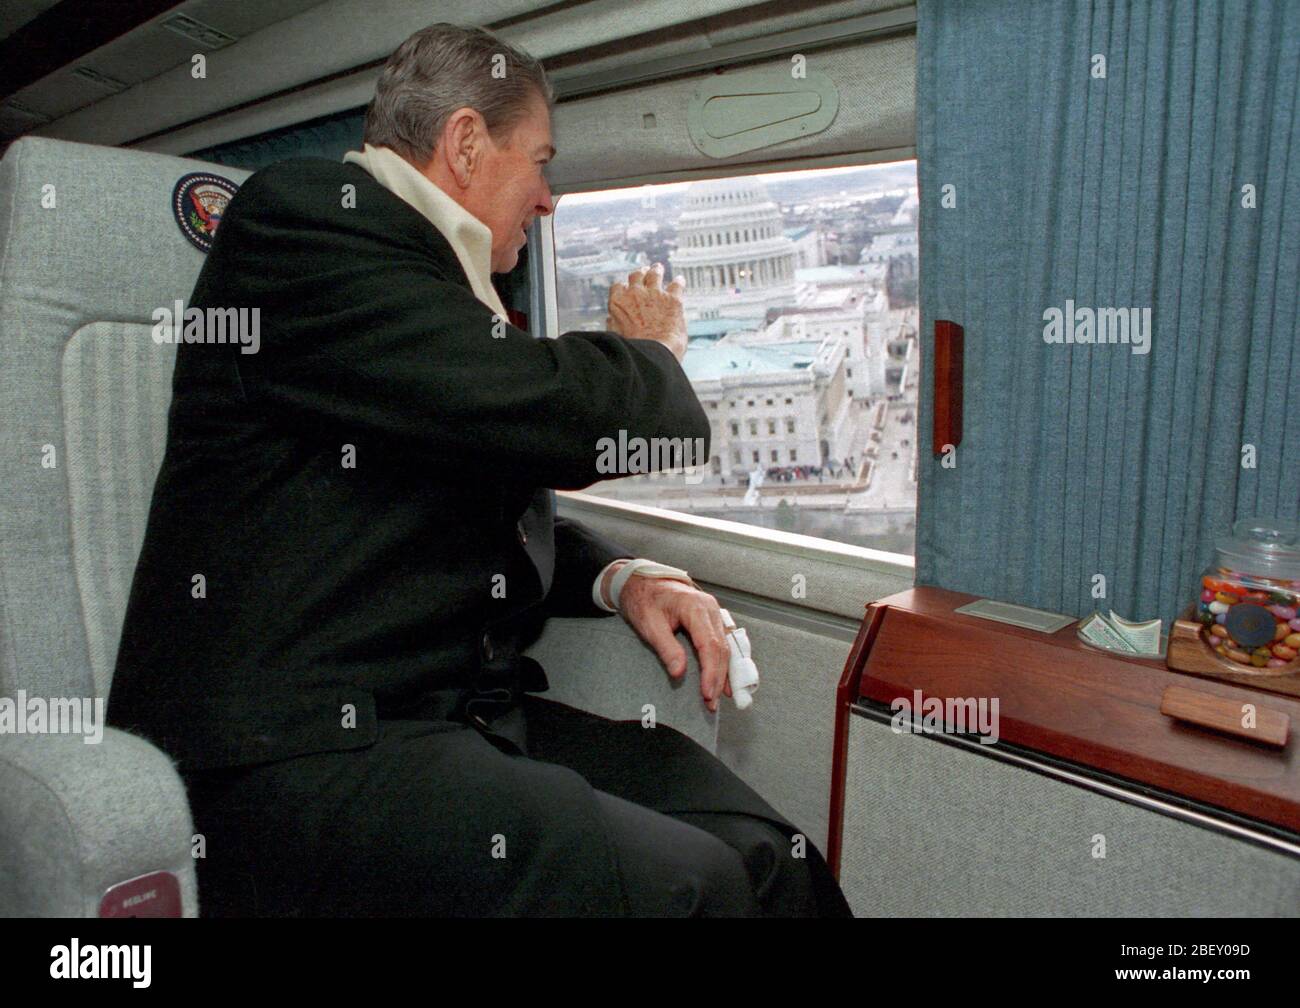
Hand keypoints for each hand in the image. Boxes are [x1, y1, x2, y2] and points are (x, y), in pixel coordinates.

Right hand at [605, 263, 687, 360]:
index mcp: (618, 302)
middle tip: (645, 270)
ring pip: (655, 274)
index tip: (627, 288)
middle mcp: (635, 293)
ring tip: (658, 268)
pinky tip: (680, 280)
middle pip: (636, 275)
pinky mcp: (673, 299)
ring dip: (657, 270)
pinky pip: (676, 284)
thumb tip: (610, 318)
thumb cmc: (633, 350)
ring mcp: (655, 294)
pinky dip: (678, 282)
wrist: (653, 354)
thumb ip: (614, 323)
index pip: (618, 286)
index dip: (623, 287)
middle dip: (641, 272)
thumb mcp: (615, 336)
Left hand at [614, 567, 733, 711]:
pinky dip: (723, 662)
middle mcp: (710, 608)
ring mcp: (713, 612)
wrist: (642, 581)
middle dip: (718, 678)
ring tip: (718, 697)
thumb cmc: (644, 600)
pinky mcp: (711, 618)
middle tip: (711, 703)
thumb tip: (679, 673)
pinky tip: (724, 679)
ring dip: (723, 673)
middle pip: (721, 648)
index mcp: (695, 607)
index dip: (710, 672)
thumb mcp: (649, 625)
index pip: (710, 645)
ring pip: (725, 647)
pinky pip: (722, 642)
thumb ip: (666, 648)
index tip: (707, 693)